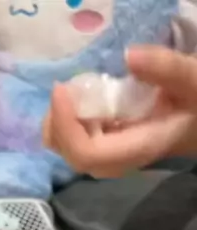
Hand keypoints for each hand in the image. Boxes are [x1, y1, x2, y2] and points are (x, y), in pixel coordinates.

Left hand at [43, 46, 196, 177]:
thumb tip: (129, 56)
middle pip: (72, 156)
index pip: (87, 153)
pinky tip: (79, 98)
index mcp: (137, 149)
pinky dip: (69, 121)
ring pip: (70, 151)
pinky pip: (77, 141)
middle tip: (64, 89)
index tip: (62, 90)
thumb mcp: (192, 80)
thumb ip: (165, 69)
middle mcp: (119, 160)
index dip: (66, 127)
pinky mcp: (108, 147)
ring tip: (70, 92)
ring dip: (60, 122)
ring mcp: (112, 157)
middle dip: (58, 124)